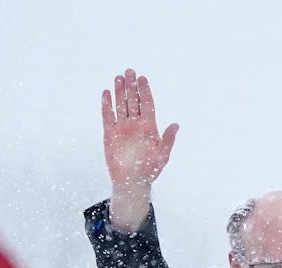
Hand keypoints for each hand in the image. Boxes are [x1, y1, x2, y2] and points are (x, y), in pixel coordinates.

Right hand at [100, 69, 177, 232]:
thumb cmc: (149, 170)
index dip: (145, 91)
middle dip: (131, 86)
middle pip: (133, 101)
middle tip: (130, 71)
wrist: (132, 182)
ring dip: (119, 92)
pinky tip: (106, 93)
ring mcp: (122, 128)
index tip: (142, 78)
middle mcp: (135, 125)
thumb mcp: (162, 155)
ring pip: (121, 105)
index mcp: (149, 127)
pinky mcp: (110, 134)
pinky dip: (106, 105)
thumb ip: (168, 140)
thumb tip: (176, 124)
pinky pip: (108, 116)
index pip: (147, 104)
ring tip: (118, 77)